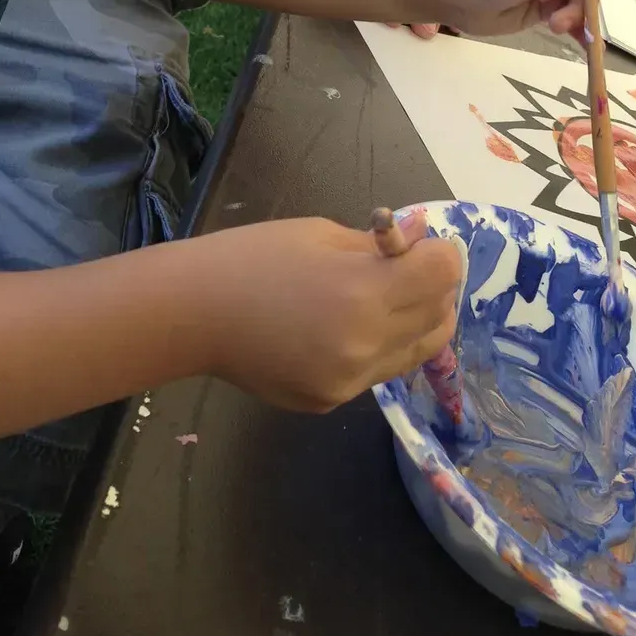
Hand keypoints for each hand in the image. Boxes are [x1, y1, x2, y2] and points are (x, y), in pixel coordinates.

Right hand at [196, 212, 459, 412]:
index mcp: (362, 292)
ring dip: (414, 323)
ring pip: (415, 353)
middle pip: (439, 318)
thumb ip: (377, 245)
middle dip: (435, 290)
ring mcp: (349, 381)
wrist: (194, 313)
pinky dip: (375, 349)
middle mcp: (365, 344)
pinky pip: (375, 373)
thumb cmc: (252, 257)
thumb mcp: (320, 234)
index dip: (441, 256)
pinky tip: (343, 329)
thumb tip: (422, 240)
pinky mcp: (331, 401)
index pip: (441, 275)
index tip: (423, 247)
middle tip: (412, 271)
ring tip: (386, 300)